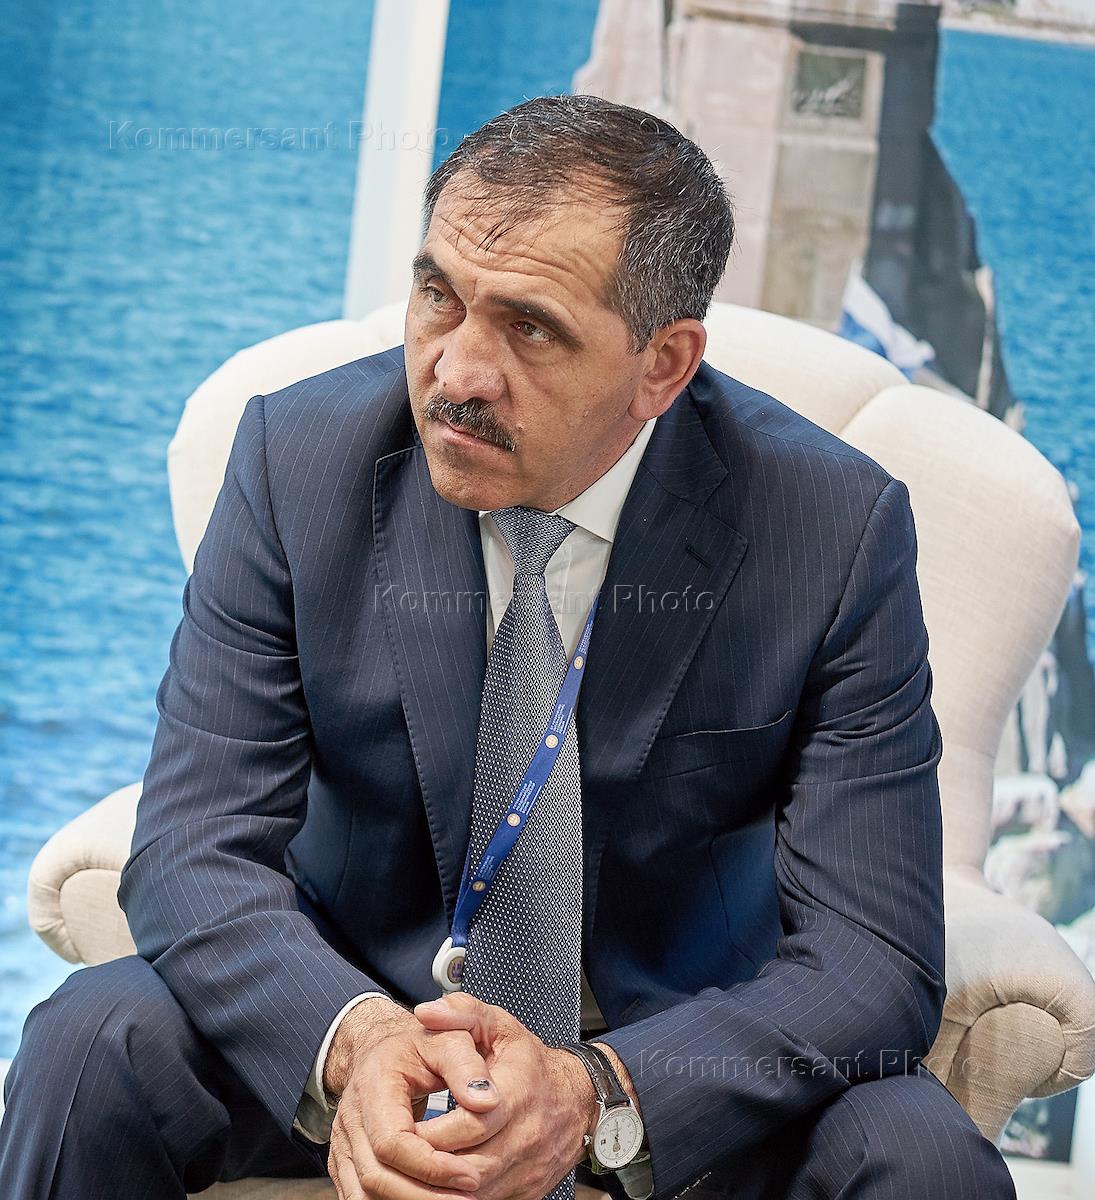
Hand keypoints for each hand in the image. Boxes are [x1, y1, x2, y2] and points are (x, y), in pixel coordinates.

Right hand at [324, 995, 501, 1199]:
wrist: (382, 1053)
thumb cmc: (420, 1045)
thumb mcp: (448, 1040)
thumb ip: (467, 1066)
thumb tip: (487, 1101)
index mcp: (372, 1087)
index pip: (392, 1143)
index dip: (430, 1166)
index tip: (471, 1175)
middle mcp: (350, 1120)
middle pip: (376, 1178)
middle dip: (424, 1196)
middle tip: (470, 1198)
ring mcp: (343, 1146)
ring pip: (365, 1195)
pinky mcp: (346, 1165)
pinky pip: (363, 1199)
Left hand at [411, 993, 599, 1199]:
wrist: (578, 1099)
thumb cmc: (531, 1062)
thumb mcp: (499, 1025)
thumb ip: (462, 1013)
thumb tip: (426, 1012)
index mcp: (518, 1093)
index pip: (470, 1125)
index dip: (432, 1132)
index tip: (405, 1128)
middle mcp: (526, 1138)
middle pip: (469, 1169)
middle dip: (430, 1166)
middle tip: (401, 1157)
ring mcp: (529, 1171)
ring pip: (476, 1195)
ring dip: (442, 1188)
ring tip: (414, 1171)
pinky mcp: (527, 1193)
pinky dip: (459, 1198)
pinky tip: (440, 1184)